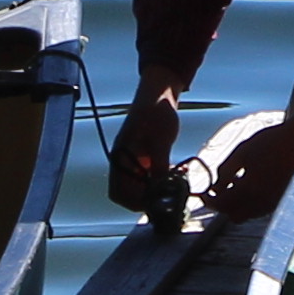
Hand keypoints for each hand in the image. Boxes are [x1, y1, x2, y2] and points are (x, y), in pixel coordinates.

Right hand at [105, 88, 184, 216]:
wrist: (159, 92)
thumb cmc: (156, 111)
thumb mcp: (160, 139)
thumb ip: (159, 165)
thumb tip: (161, 189)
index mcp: (120, 156)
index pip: (118, 192)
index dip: (133, 202)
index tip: (155, 202)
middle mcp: (124, 162)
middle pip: (128, 194)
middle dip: (147, 199)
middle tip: (168, 197)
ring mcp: (134, 160)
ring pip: (139, 188)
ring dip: (155, 191)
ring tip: (174, 185)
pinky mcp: (144, 158)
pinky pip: (148, 178)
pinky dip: (160, 181)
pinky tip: (175, 175)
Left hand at [200, 113, 293, 223]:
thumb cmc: (272, 141)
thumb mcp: (242, 151)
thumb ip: (225, 171)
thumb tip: (216, 186)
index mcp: (250, 188)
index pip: (222, 204)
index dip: (209, 200)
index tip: (204, 194)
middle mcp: (262, 202)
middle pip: (234, 215)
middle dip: (222, 206)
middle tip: (216, 193)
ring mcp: (274, 203)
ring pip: (248, 215)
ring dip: (237, 206)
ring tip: (234, 187)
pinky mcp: (282, 200)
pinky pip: (260, 210)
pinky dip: (250, 204)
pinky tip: (250, 187)